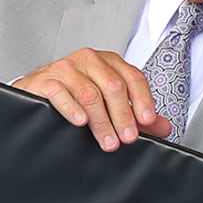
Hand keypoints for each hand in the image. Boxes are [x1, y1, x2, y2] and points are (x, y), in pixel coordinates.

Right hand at [15, 48, 171, 150]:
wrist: (38, 90)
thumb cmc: (78, 95)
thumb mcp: (110, 103)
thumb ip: (137, 115)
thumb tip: (164, 128)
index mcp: (110, 62)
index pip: (133, 78)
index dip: (143, 100)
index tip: (147, 121)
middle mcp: (90, 60)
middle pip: (113, 86)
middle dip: (123, 116)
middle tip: (128, 138)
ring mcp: (66, 67)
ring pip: (90, 93)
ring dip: (101, 121)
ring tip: (108, 142)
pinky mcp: (45, 79)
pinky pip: (61, 93)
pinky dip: (72, 109)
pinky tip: (80, 122)